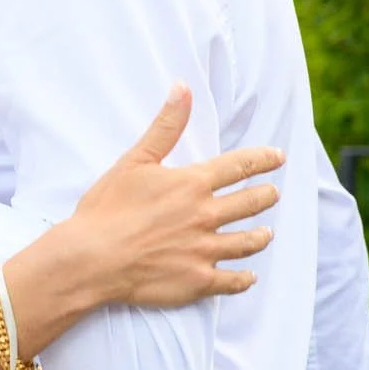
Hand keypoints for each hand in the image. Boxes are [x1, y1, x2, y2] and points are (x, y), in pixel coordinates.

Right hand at [62, 84, 284, 308]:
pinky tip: (248, 276)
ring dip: (260, 235)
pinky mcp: (197, 281)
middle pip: (251, 203)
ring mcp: (204, 250)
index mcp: (192, 184)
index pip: (240, 166)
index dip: (263, 159)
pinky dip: (244, 278)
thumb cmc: (106, 208)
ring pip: (248, 242)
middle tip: (272, 194)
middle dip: (266, 196)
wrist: (90, 259)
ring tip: (266, 233)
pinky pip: (232, 281)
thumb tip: (182, 88)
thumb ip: (165, 126)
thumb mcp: (134, 160)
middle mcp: (205, 216)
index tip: (278, 157)